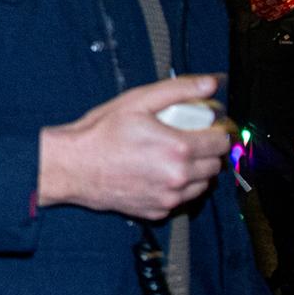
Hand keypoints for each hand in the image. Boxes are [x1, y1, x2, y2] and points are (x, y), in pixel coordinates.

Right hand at [35, 75, 229, 220]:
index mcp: (178, 149)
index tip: (209, 127)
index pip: (221, 143)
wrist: (72, 166)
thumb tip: (211, 83)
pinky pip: (181, 200)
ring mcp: (168, 198)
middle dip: (207, 151)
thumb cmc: (101, 133)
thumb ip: (179, 91)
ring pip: (202, 185)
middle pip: (215, 166)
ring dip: (196, 171)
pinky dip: (177, 188)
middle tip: (189, 139)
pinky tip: (158, 173)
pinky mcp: (157, 211)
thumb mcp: (138, 101)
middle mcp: (178, 177)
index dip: (218, 132)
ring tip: (175, 157)